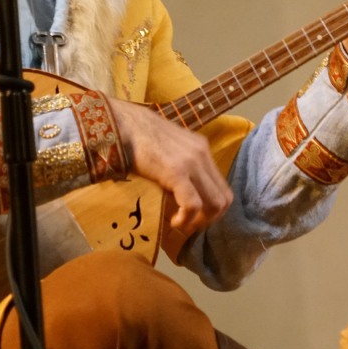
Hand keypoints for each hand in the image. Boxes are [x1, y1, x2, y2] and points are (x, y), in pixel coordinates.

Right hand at [109, 99, 231, 234]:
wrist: (123, 124)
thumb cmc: (138, 138)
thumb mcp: (168, 150)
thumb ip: (179, 166)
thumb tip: (177, 193)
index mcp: (202, 149)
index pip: (222, 186)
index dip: (212, 208)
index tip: (194, 216)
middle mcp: (202, 154)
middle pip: (224, 198)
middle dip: (209, 218)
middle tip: (189, 223)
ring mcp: (192, 163)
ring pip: (215, 204)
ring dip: (200, 221)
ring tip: (181, 222)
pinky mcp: (177, 172)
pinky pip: (193, 204)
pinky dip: (186, 219)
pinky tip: (174, 221)